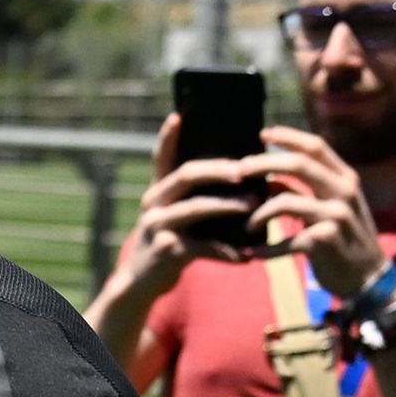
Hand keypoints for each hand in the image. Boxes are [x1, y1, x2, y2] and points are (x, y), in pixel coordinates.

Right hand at [106, 113, 272, 298]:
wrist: (142, 280)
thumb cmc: (171, 240)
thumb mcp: (175, 214)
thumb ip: (195, 196)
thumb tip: (242, 177)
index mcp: (158, 190)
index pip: (162, 156)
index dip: (168, 136)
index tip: (178, 115)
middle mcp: (153, 204)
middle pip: (185, 176)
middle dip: (218, 170)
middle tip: (244, 170)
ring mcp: (157, 227)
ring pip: (194, 209)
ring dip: (226, 206)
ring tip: (253, 205)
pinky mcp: (167, 252)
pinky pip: (203, 248)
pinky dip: (227, 252)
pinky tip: (246, 255)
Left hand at [243, 124, 386, 302]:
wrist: (368, 277)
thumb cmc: (343, 238)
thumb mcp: (328, 207)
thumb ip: (303, 190)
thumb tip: (268, 176)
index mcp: (345, 178)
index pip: (316, 146)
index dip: (288, 137)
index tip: (263, 132)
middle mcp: (343, 191)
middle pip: (298, 164)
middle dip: (263, 163)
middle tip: (238, 171)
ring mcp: (337, 215)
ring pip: (285, 201)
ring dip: (258, 214)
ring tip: (248, 227)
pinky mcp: (326, 241)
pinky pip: (286, 239)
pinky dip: (267, 248)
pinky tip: (255, 254)